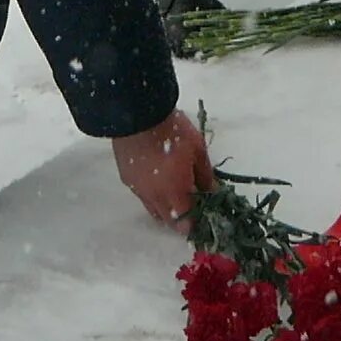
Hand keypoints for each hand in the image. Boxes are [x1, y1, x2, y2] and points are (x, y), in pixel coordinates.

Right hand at [112, 109, 215, 232]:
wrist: (138, 114)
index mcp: (175, 192)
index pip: (186, 224)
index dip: (196, 225)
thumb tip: (213, 193)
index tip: (205, 218)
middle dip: (183, 220)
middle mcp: (155, 198)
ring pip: (154, 211)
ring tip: (178, 195)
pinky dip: (154, 196)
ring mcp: (139, 190)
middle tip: (194, 207)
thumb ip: (206, 176)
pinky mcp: (127, 180)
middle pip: (169, 221)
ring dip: (167, 210)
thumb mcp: (197, 150)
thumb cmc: (173, 131)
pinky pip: (143, 197)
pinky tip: (160, 181)